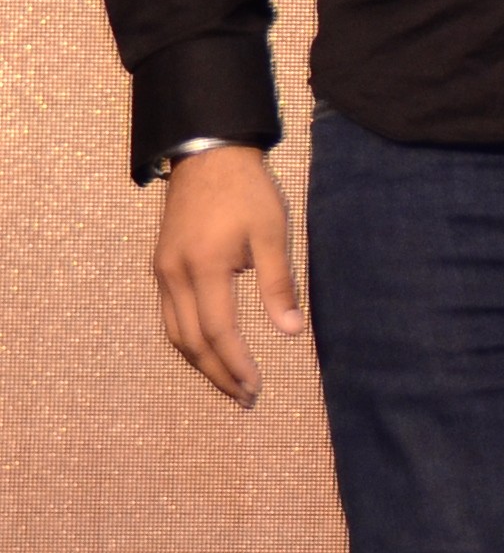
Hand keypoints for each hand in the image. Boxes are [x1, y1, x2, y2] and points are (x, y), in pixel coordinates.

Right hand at [150, 148, 304, 407]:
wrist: (208, 154)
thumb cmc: (248, 191)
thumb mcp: (273, 233)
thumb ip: (279, 283)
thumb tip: (291, 330)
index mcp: (204, 268)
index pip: (219, 332)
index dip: (237, 364)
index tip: (256, 388)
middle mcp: (174, 275)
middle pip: (191, 341)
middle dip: (218, 373)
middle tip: (244, 398)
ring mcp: (163, 271)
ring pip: (175, 332)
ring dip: (200, 362)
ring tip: (228, 384)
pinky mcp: (162, 266)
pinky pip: (171, 315)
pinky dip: (189, 340)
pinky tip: (208, 351)